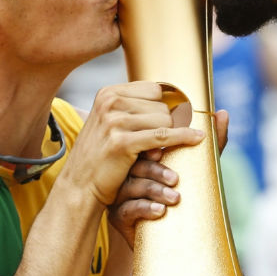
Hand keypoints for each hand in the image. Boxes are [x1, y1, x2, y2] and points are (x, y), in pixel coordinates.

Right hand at [59, 82, 204, 205]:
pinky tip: (197, 139)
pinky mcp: (122, 142)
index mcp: (108, 93)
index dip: (165, 106)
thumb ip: (133, 107)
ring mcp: (114, 121)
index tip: (172, 119)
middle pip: (162, 105)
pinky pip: (164, 136)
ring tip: (164, 148)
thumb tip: (170, 93)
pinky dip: (183, 137)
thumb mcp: (109, 123)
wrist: (79, 185)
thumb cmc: (100, 156)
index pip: (154, 90)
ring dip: (172, 134)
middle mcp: (110, 102)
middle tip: (166, 139)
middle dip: (169, 123)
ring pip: (165, 119)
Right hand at [107, 108, 229, 246]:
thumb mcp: (198, 167)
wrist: (165, 236)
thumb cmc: (181, 193)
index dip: (152, 147)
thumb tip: (223, 114)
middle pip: (137, 165)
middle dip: (157, 171)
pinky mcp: (118, 215)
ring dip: (156, 191)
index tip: (163, 151)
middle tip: (176, 180)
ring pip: (133, 186)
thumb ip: (211, 143)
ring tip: (175, 199)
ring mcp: (121, 194)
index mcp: (142, 156)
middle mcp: (128, 172)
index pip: (145, 144)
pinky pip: (129, 209)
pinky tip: (160, 212)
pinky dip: (146, 209)